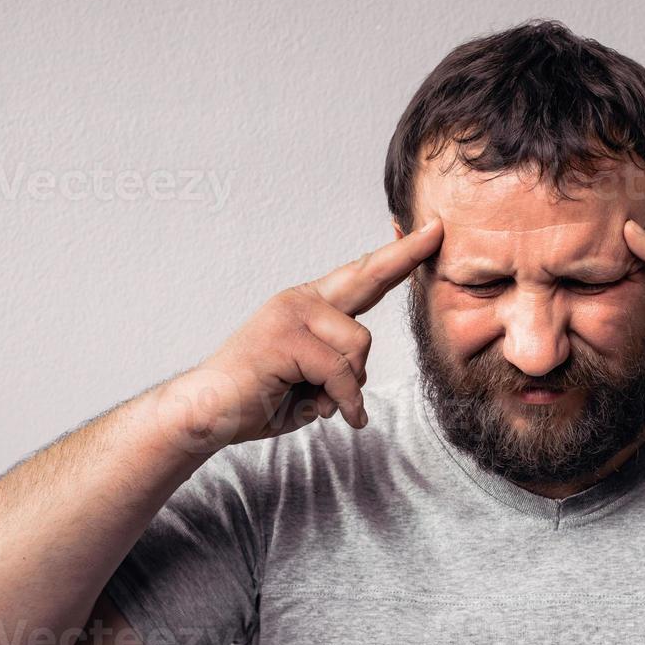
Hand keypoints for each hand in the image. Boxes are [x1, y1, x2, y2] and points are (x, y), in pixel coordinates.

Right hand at [158, 219, 443, 451]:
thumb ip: (340, 372)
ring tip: (318, 399)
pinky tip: (325, 414)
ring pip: (358, 346)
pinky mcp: (284, 338)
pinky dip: (340, 401)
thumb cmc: (258, 398)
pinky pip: (339, 372)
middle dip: (405, 255)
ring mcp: (291, 314)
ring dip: (348, 385)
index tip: (428, 232)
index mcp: (310, 306)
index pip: (361, 276)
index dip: (397, 256)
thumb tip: (358, 384)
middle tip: (437, 230)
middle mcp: (301, 301)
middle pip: (368, 278)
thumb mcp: (312, 384)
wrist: (207, 412)